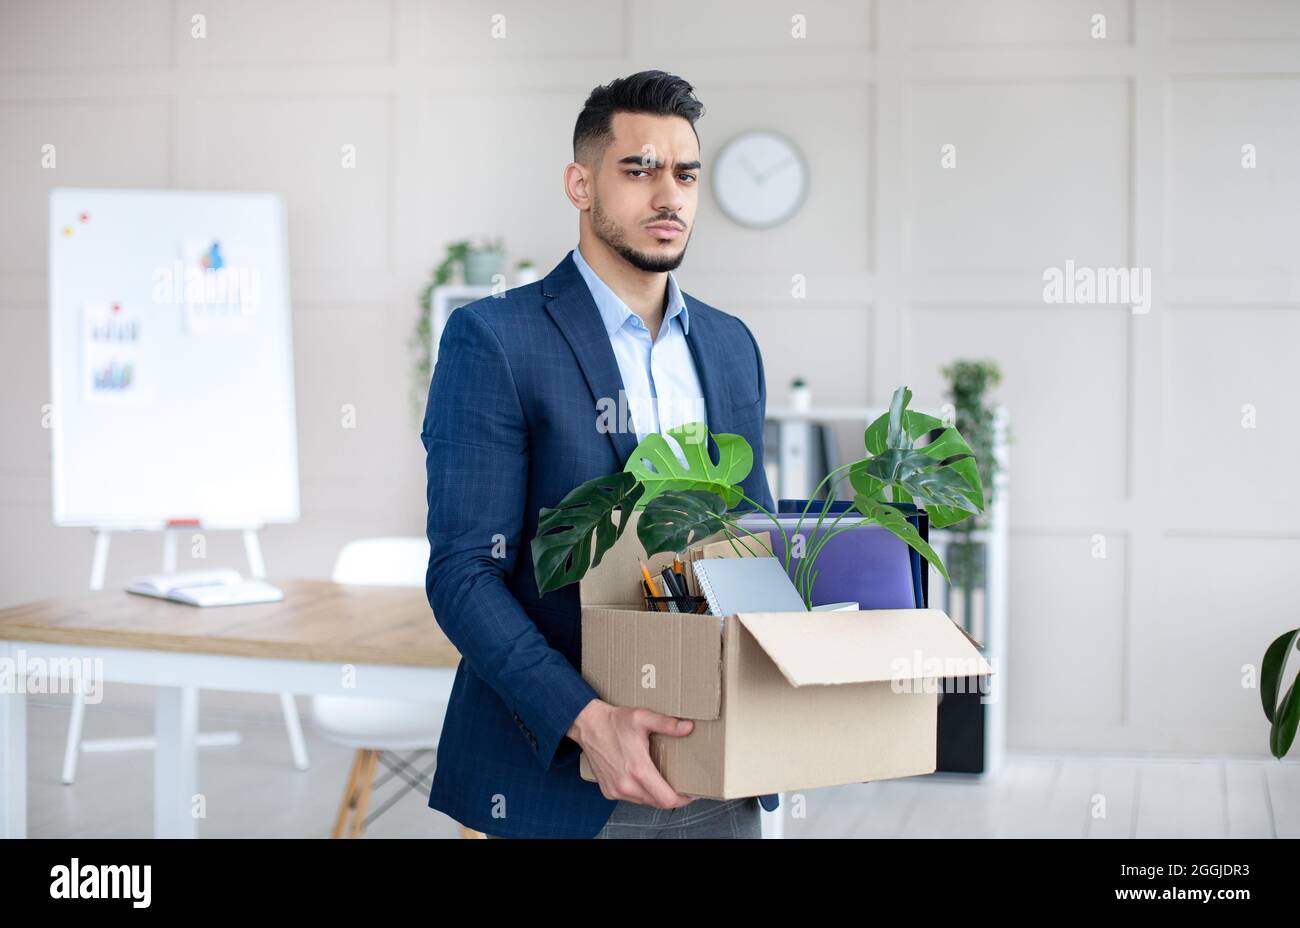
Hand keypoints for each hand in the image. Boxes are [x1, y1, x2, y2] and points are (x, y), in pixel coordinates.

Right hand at [567, 699, 696, 808]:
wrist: (587, 725)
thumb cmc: (615, 721)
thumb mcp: (643, 718)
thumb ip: (667, 724)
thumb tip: (688, 727)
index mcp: (638, 770)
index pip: (667, 799)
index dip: (683, 799)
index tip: (691, 792)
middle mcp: (626, 785)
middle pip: (658, 803)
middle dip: (672, 796)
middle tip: (681, 784)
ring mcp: (616, 790)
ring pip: (645, 802)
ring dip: (656, 794)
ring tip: (663, 780)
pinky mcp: (608, 791)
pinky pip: (631, 798)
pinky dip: (641, 792)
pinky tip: (644, 778)